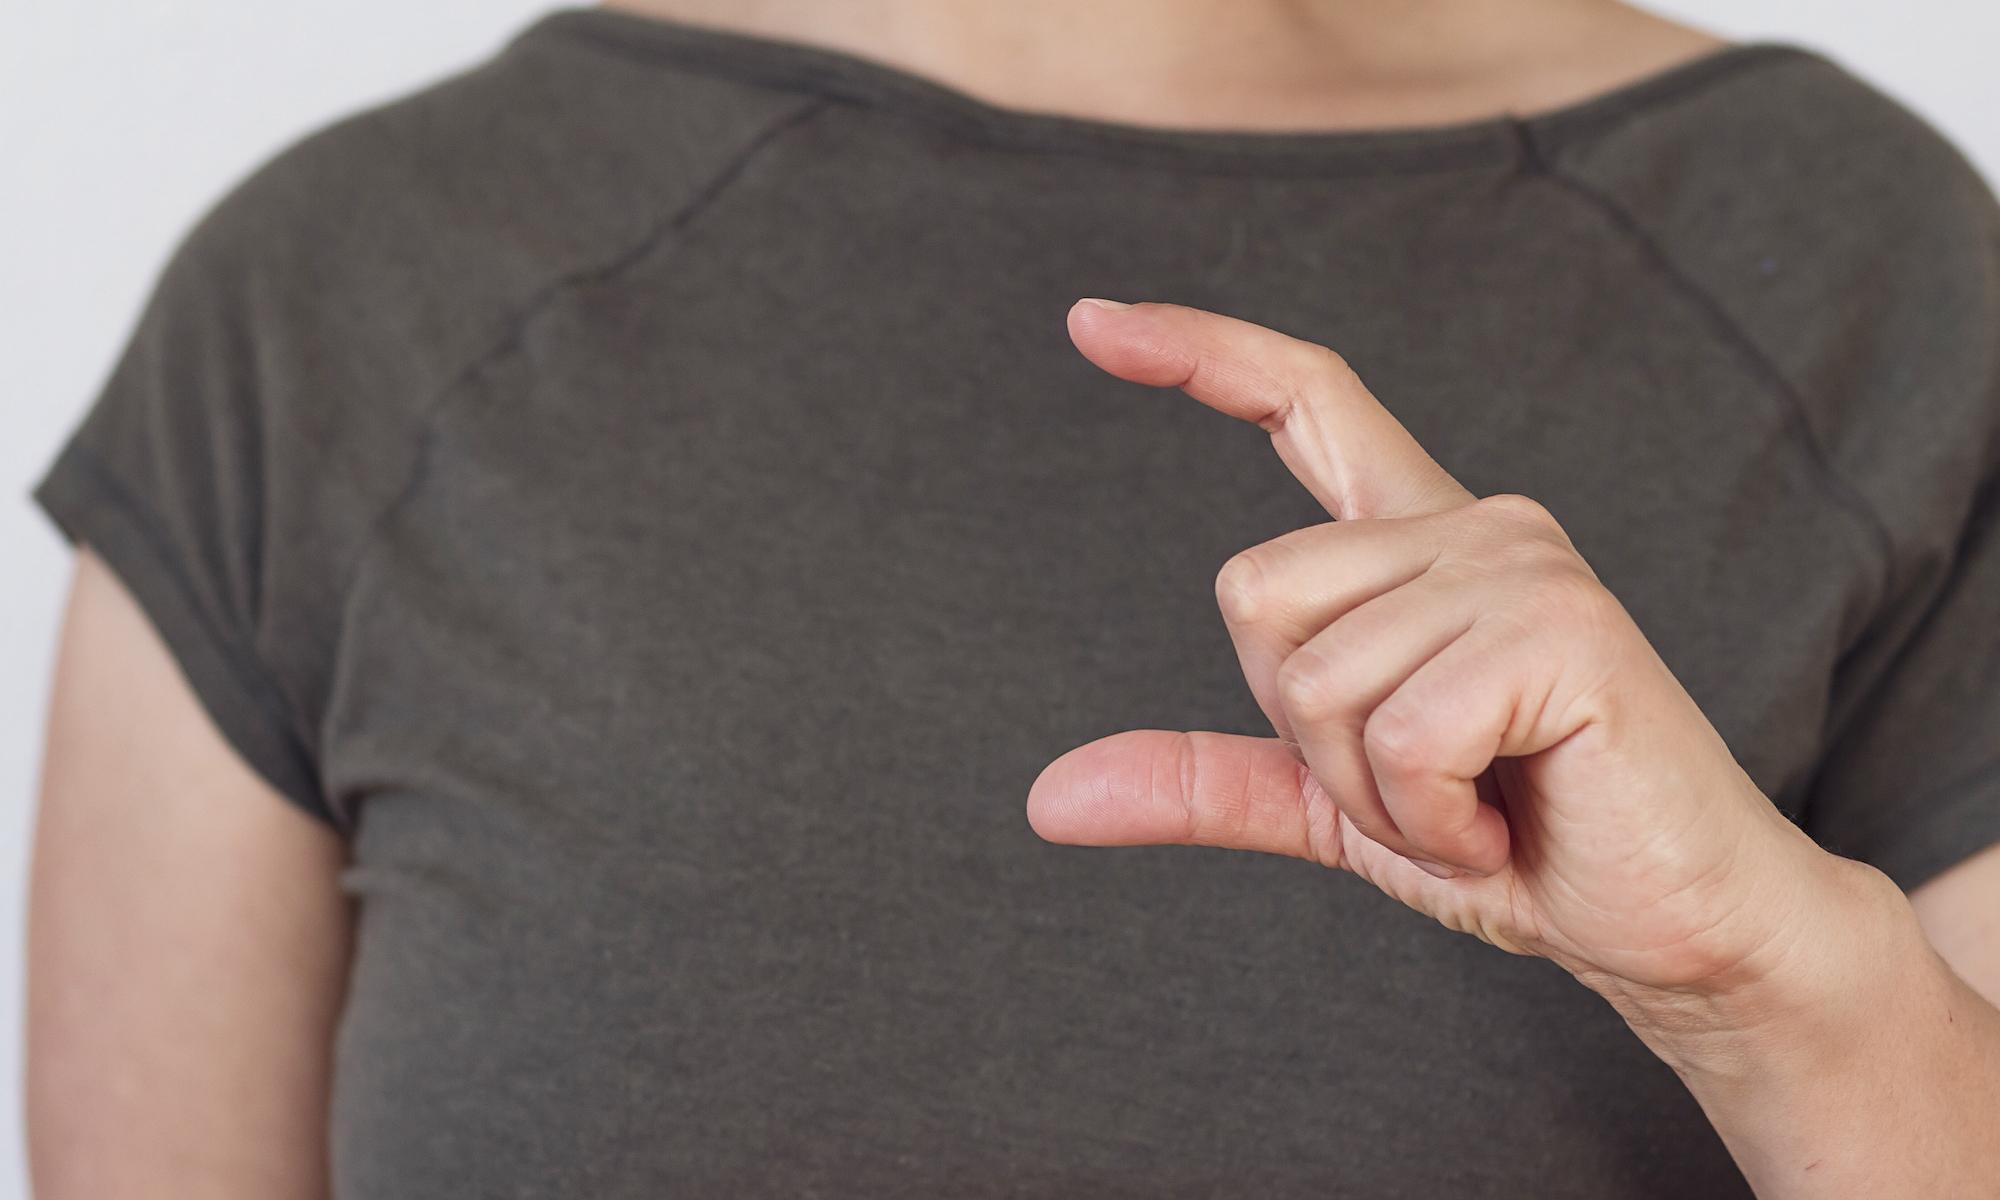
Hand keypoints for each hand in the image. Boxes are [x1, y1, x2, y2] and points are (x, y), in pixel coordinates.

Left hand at [1028, 299, 1853, 1010]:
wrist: (1668, 927)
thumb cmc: (1517, 847)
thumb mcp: (1334, 808)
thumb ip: (1206, 779)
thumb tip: (1046, 799)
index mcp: (1419, 547)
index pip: (1306, 401)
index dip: (1199, 353)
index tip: (1090, 320)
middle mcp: (1474, 526)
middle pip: (1252, 595)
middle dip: (1311, 736)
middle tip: (1427, 787)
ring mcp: (1521, 563)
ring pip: (1317, 677)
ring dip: (1376, 794)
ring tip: (1476, 806)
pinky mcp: (1564, 627)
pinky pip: (1400, 733)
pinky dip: (1425, 819)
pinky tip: (1503, 822)